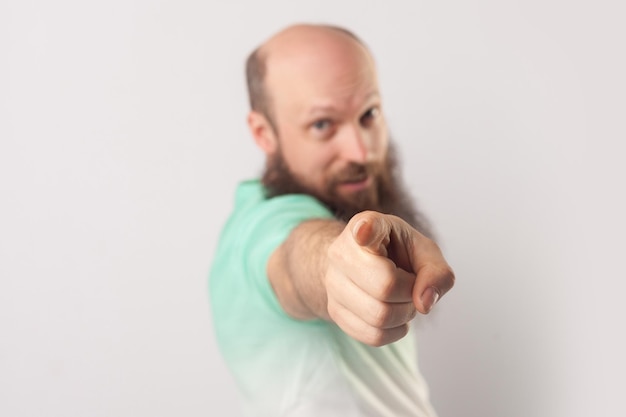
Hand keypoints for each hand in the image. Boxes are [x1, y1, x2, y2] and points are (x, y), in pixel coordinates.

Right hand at [325, 211, 454, 345]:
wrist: (363, 265)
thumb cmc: (397, 253)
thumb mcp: (424, 251)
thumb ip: (436, 272)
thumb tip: (424, 303)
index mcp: (367, 225)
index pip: (364, 228)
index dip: (365, 231)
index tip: (364, 232)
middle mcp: (341, 252)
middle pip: (384, 286)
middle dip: (410, 293)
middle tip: (410, 285)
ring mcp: (333, 282)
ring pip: (379, 316)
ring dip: (403, 314)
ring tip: (401, 299)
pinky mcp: (334, 310)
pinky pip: (373, 335)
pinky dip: (393, 331)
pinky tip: (392, 314)